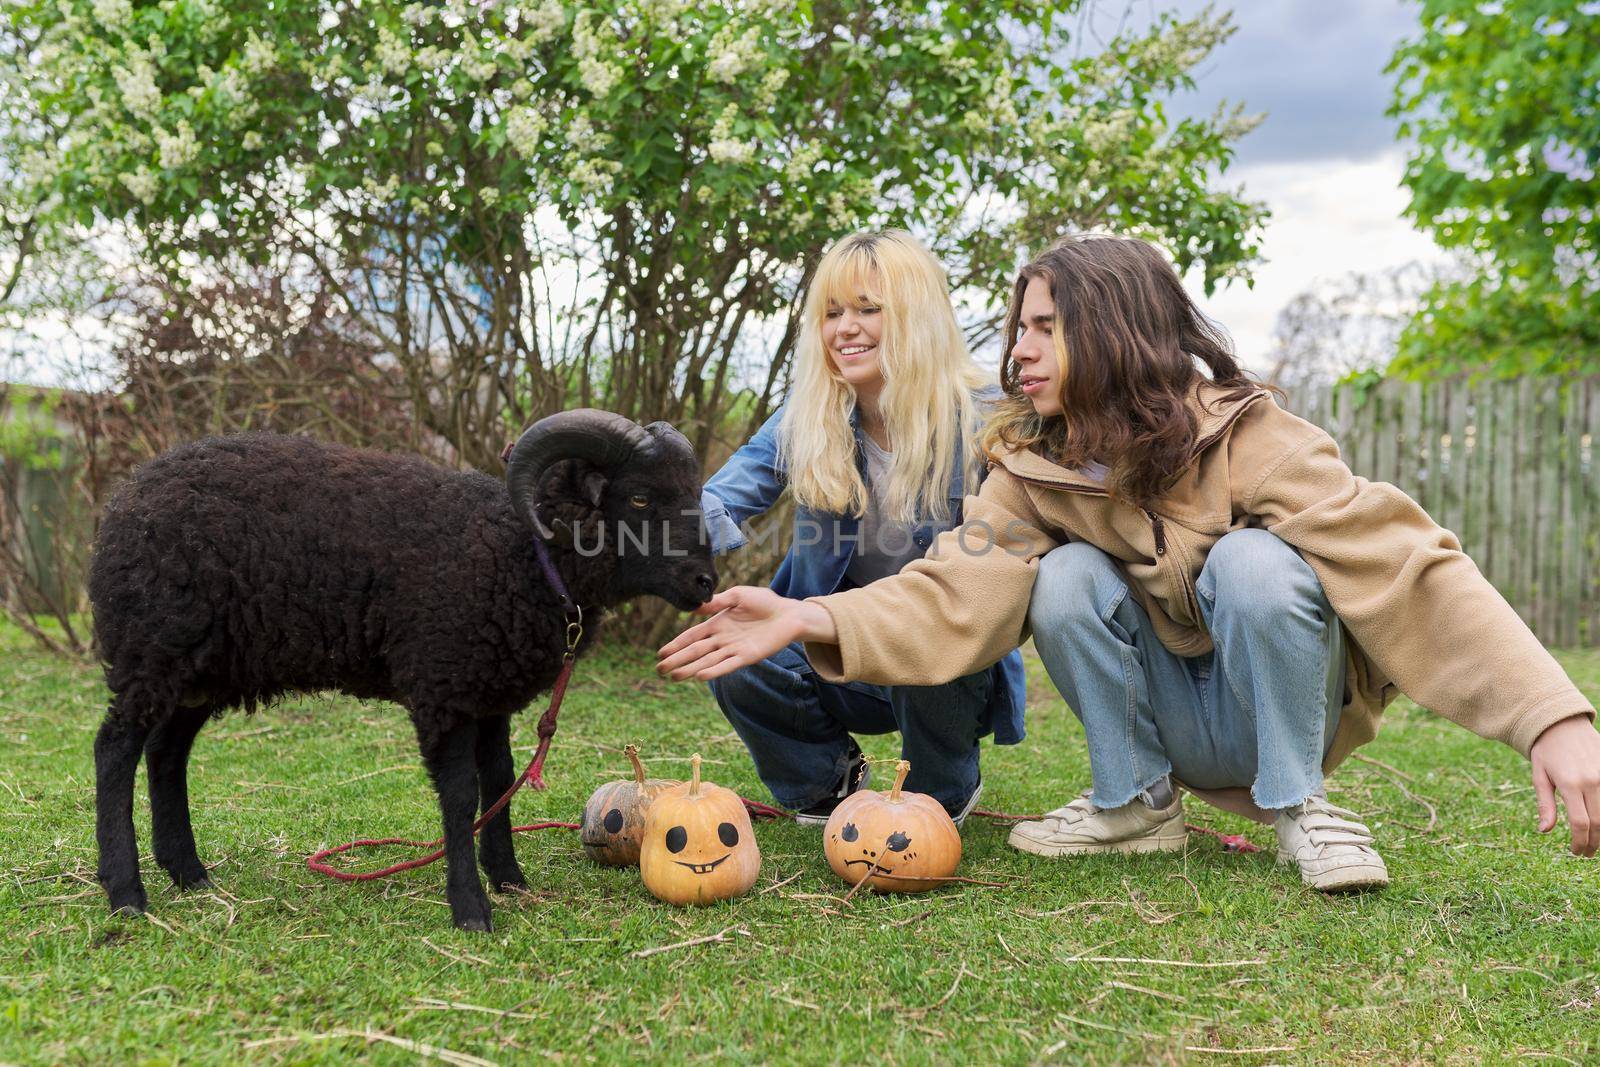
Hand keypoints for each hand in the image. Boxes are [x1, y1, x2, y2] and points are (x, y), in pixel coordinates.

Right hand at [655, 586, 835, 680]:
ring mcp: (734, 649)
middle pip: (695, 652)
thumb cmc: (764, 602)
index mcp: (717, 624)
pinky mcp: (748, 656)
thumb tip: (696, 605)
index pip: (692, 636)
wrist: (789, 613)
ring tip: (674, 676)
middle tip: (659, 670)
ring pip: (708, 661)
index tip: (661, 654)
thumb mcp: (738, 595)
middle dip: (677, 660)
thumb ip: (718, 601)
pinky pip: (728, 665)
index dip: (676, 644)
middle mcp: (722, 639)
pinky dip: (714, 671)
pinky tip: (700, 676)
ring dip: (690, 669)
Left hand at [1528, 714, 1599, 855]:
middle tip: (1587, 852)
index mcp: (1570, 784)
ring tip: (1596, 842)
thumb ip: (1545, 804)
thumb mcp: (1539, 776)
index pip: (1580, 823)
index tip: (1576, 852)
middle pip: (1599, 822)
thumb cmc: (1547, 752)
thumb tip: (1545, 831)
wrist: (1563, 724)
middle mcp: (1592, 781)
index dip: (1580, 842)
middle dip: (1594, 842)